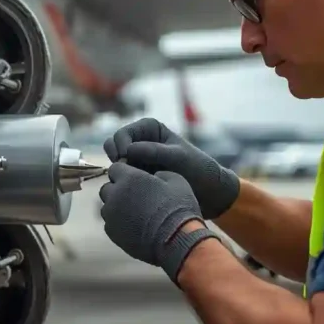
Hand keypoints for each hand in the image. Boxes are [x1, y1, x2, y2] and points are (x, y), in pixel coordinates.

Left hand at [98, 162, 216, 280]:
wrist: (175, 240)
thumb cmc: (178, 208)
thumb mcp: (177, 181)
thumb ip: (160, 174)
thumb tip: (155, 176)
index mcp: (129, 178)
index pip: (115, 168)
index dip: (124, 173)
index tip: (134, 179)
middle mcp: (115, 194)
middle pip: (107, 188)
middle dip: (117, 190)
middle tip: (134, 197)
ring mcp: (111, 215)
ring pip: (107, 207)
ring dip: (116, 207)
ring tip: (134, 214)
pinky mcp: (112, 233)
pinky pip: (110, 224)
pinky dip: (118, 223)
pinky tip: (133, 226)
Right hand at [103, 118, 239, 217]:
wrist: (209, 194)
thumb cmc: (198, 170)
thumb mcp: (178, 158)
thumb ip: (154, 152)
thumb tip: (128, 151)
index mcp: (149, 129)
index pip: (122, 134)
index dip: (121, 147)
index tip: (128, 161)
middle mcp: (140, 142)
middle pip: (113, 148)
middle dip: (118, 160)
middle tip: (129, 173)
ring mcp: (138, 161)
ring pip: (114, 165)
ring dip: (120, 174)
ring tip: (136, 183)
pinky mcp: (138, 177)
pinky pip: (121, 179)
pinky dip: (124, 184)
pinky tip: (135, 191)